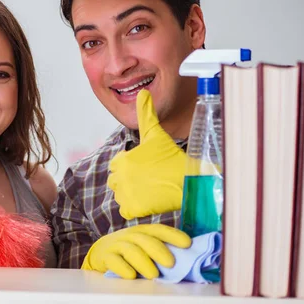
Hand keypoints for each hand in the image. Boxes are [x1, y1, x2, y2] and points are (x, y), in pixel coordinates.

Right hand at [81, 224, 190, 303]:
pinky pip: (113, 260)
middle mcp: (130, 236)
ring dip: (143, 262)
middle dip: (159, 250)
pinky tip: (131, 276)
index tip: (187, 244)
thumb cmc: (130, 251)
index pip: (159, 230)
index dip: (173, 235)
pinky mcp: (105, 257)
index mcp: (143, 232)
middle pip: (145, 239)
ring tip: (153, 275)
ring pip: (130, 250)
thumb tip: (187, 259)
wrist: (101, 253)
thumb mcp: (144, 247)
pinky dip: (122, 268)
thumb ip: (161, 250)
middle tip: (170, 263)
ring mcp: (117, 245)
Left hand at [107, 89, 186, 220]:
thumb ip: (145, 114)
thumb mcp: (156, 134)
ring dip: (131, 193)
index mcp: (121, 160)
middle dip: (128, 179)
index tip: (146, 166)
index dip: (130, 165)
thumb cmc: (171, 157)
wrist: (187, 181)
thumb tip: (142, 93)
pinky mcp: (132, 210)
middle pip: (116, 180)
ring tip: (150, 188)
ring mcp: (125, 194)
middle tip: (149, 178)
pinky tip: (148, 200)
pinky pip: (126, 210)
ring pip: (121, 195)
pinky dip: (134, 208)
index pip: (116, 164)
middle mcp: (119, 177)